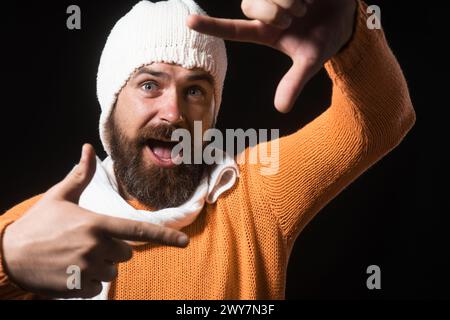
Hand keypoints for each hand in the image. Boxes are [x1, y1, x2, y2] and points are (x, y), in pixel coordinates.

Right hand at [2, 144, 188, 298]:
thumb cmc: (38, 224)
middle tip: (86, 243)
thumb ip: (80, 175)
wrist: (9, 256)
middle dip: (113, 249)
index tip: (184, 243)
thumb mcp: (59, 196)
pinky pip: (99, 288)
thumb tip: (88, 148)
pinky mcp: (79, 287)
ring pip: (113, 271)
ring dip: (101, 266)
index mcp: (97, 223)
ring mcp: (88, 268)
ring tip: (76, 257)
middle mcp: (97, 246)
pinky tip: (71, 271)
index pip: (138, 230)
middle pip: (125, 252)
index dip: (165, 236)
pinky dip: (89, 282)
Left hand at [187, 0, 356, 112]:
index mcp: (265, 33)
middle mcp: (265, 12)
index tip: (188, 21)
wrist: (347, 16)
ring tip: (305, 6)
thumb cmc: (325, 38)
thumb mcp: (310, 61)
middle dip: (276, 13)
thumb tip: (280, 109)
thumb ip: (293, 82)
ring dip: (289, 2)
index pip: (233, 30)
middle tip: (296, 18)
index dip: (211, 26)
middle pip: (251, 7)